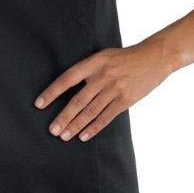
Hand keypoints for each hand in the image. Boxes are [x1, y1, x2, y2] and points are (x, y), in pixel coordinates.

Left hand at [33, 41, 172, 141]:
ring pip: (90, 111)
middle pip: (78, 100)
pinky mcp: (125, 100)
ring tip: (64, 136)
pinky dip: (93, 128)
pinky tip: (83, 136)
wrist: (153, 58)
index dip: (52, 92)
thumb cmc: (125, 58)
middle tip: (52, 130)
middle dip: (63, 117)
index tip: (39, 104)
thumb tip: (69, 88)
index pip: (67, 78)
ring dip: (75, 125)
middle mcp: (102, 76)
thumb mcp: (104, 56)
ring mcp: (114, 89)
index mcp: (94, 62)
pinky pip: (106, 117)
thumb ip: (89, 70)